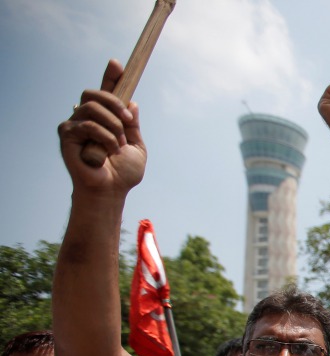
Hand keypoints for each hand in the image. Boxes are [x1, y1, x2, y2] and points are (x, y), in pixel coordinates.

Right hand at [57, 60, 145, 194]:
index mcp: (105, 119)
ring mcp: (74, 125)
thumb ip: (132, 124)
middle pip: (94, 93)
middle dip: (114, 102)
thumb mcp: (135, 145)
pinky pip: (87, 124)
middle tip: (127, 119)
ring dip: (112, 125)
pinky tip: (108, 151)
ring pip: (92, 107)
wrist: (111, 191)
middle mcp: (86, 118)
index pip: (106, 93)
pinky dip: (104, 137)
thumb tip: (132, 102)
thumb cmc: (122, 173)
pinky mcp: (66, 135)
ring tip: (118, 145)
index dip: (110, 77)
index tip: (117, 64)